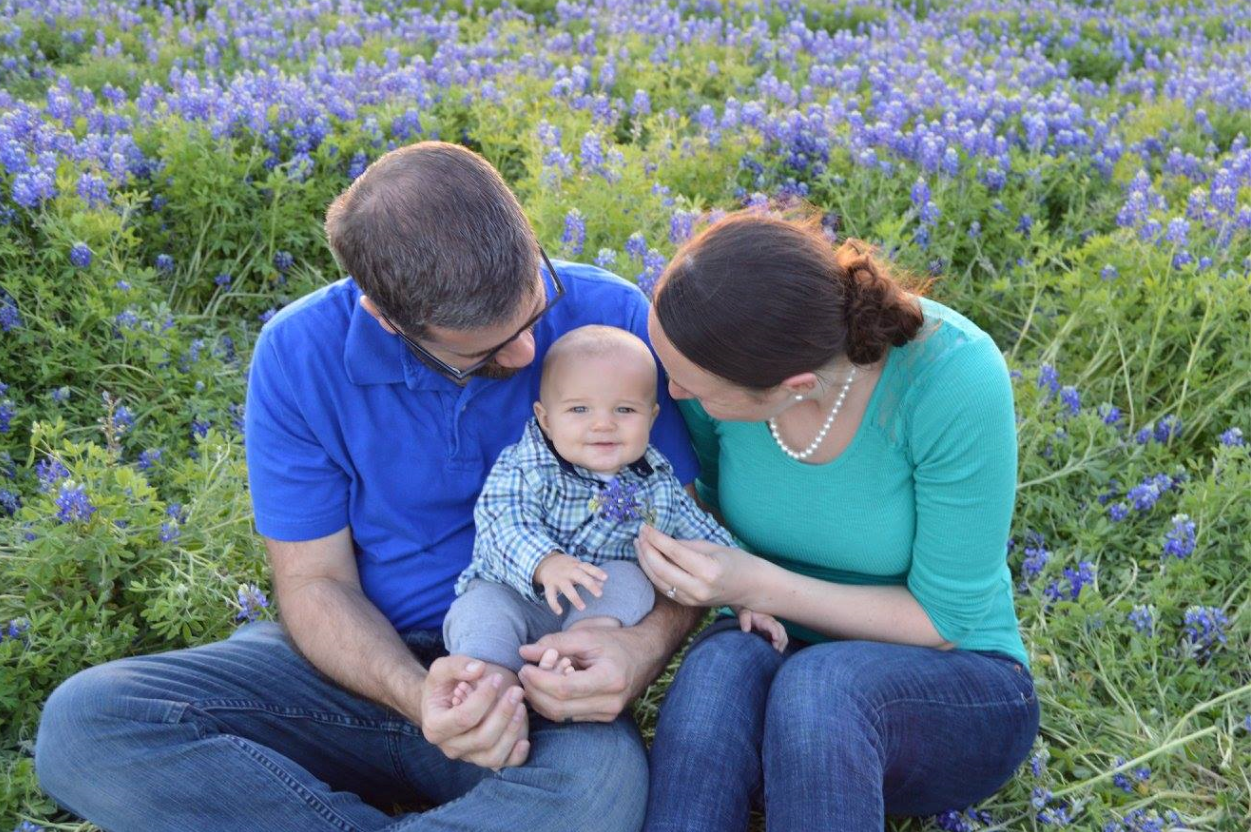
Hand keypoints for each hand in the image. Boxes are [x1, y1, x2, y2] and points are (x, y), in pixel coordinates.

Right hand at [419, 655, 529, 769]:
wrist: (441, 705)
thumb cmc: (441, 686)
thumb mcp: (441, 670)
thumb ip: (457, 665)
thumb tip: (479, 669)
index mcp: (435, 727)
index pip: (464, 718)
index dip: (484, 698)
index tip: (497, 678)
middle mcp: (450, 747)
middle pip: (482, 739)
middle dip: (503, 713)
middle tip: (517, 691)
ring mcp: (467, 756)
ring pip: (493, 756)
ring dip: (511, 732)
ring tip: (521, 707)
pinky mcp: (482, 759)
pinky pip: (502, 764)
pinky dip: (515, 756)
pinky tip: (524, 740)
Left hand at [517, 626, 649, 721]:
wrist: (646, 655)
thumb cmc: (617, 641)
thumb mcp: (588, 635)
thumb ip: (555, 642)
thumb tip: (524, 652)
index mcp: (609, 679)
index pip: (564, 689)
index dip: (539, 680)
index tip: (525, 667)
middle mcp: (610, 702)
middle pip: (559, 708)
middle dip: (535, 692)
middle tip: (524, 673)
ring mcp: (607, 714)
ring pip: (560, 716)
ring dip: (540, 700)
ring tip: (532, 679)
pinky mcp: (603, 718)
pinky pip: (568, 716)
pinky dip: (552, 704)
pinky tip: (547, 688)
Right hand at [534, 552, 607, 614]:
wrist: (545, 561)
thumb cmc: (567, 567)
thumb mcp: (578, 567)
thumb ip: (590, 575)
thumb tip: (602, 584)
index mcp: (576, 565)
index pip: (588, 567)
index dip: (597, 572)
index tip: (606, 578)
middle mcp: (568, 571)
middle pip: (580, 576)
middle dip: (590, 585)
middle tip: (599, 595)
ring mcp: (558, 578)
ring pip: (566, 588)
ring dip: (575, 598)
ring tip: (583, 608)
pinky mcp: (548, 585)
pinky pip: (550, 595)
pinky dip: (554, 604)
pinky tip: (559, 612)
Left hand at [634, 524, 759, 608]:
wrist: (751, 587)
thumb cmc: (735, 561)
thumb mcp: (712, 546)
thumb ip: (685, 545)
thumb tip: (659, 539)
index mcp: (708, 570)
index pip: (673, 552)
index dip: (655, 538)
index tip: (644, 526)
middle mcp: (698, 588)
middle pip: (661, 568)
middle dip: (645, 549)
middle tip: (639, 534)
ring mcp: (692, 599)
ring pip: (658, 580)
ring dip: (645, 561)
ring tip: (639, 544)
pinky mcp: (687, 603)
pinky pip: (664, 587)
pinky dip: (652, 572)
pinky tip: (648, 559)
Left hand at [732, 605, 788, 651]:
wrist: (749, 612)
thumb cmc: (747, 613)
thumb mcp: (744, 614)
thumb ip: (744, 620)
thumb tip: (746, 630)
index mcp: (764, 619)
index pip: (772, 625)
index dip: (775, 631)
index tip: (775, 638)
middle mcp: (772, 623)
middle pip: (781, 630)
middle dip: (780, 639)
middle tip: (776, 649)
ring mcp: (774, 628)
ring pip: (783, 635)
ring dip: (782, 643)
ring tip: (778, 652)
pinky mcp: (774, 633)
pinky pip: (782, 638)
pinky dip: (782, 645)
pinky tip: (778, 652)